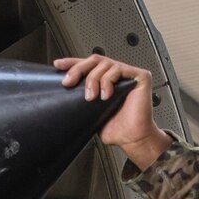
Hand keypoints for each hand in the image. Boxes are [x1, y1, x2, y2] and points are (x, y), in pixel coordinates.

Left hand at [54, 55, 169, 168]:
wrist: (132, 139)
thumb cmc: (116, 128)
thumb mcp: (91, 112)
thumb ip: (81, 99)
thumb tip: (63, 94)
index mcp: (106, 80)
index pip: (88, 65)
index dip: (73, 63)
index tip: (58, 65)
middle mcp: (117, 75)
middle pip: (94, 60)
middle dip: (79, 69)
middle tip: (70, 82)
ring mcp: (128, 74)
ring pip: (104, 63)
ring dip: (93, 79)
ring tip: (91, 97)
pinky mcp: (139, 76)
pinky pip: (118, 69)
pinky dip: (108, 81)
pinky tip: (106, 95)